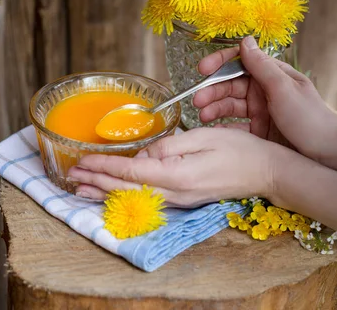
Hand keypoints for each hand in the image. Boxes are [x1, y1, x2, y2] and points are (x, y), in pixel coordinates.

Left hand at [67, 128, 295, 207]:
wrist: (265, 171)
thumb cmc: (239, 149)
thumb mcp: (204, 137)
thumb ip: (169, 146)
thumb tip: (144, 155)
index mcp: (178, 175)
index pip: (131, 171)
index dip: (104, 166)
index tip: (82, 161)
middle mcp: (175, 193)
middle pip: (127, 189)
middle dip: (97, 181)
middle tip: (71, 176)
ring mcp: (180, 200)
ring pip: (134, 197)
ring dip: (106, 192)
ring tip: (81, 190)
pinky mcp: (184, 199)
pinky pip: (147, 199)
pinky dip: (125, 195)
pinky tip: (114, 194)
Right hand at [193, 36, 336, 163]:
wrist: (328, 154)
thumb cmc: (309, 118)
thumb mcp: (283, 88)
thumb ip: (262, 66)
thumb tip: (245, 40)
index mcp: (272, 75)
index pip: (241, 61)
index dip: (220, 63)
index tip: (202, 70)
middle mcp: (265, 91)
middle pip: (231, 85)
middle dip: (212, 90)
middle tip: (197, 101)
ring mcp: (262, 111)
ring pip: (231, 106)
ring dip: (214, 109)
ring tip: (203, 117)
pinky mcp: (260, 132)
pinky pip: (236, 127)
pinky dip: (223, 128)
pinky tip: (213, 131)